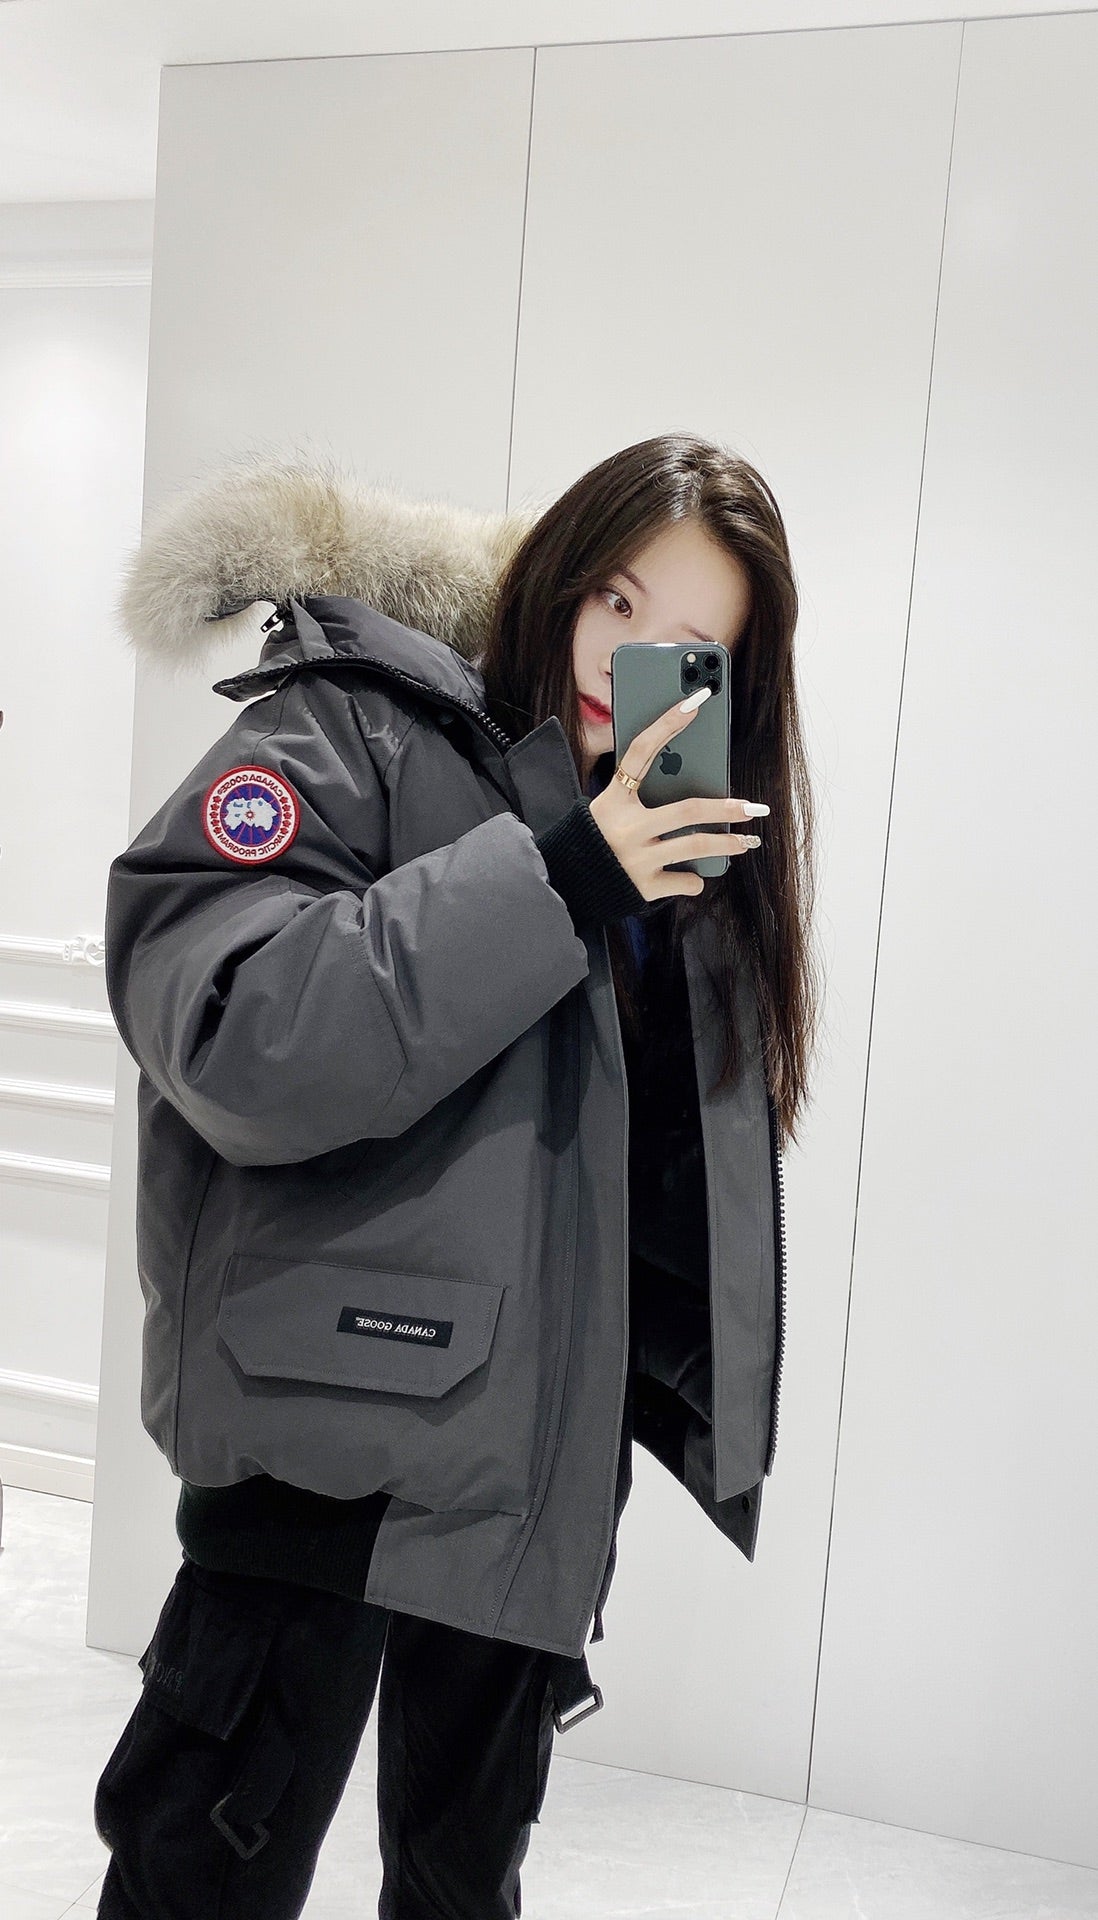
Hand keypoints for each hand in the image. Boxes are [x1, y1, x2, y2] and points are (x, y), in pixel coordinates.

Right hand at [587, 690, 766, 900]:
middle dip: (726, 809)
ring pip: (695, 847)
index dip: (666, 724)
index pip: (640, 751)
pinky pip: (683, 882)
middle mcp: (626, 827)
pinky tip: (699, 876)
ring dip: (727, 844)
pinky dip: (695, 880)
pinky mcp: (643, 887)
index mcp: (613, 800)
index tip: (695, 702)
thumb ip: (637, 796)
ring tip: (747, 841)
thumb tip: (686, 782)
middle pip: (687, 810)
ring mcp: (636, 858)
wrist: (567, 885)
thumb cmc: (594, 839)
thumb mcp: (607, 809)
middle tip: (753, 808)